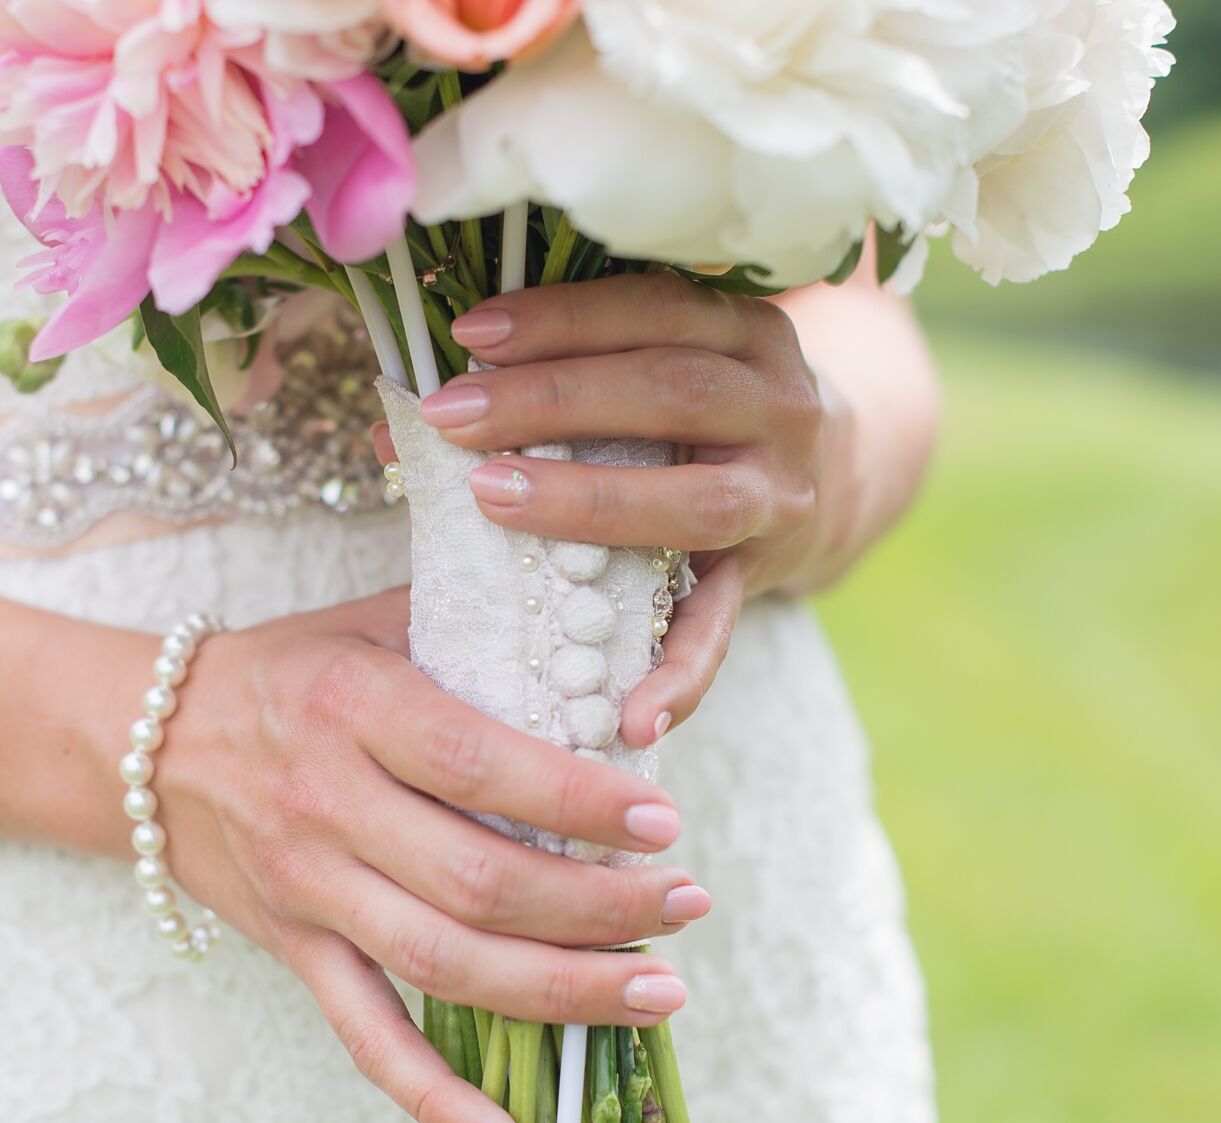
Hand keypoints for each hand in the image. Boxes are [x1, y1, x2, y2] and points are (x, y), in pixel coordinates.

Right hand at [149, 588, 709, 1122]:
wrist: (146, 741)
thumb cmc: (292, 672)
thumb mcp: (377, 623)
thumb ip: (483, 632)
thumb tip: (617, 652)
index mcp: (355, 710)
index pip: (478, 767)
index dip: (577, 804)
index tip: (662, 823)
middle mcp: (326, 805)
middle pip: (477, 882)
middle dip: (601, 907)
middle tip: (688, 905)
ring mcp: (308, 890)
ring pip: (443, 965)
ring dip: (561, 991)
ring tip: (659, 991)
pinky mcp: (295, 951)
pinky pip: (368, 1039)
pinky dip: (436, 1101)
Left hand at [402, 273, 847, 747]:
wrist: (825, 476)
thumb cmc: (692, 414)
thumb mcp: (645, 368)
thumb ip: (546, 375)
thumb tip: (395, 418)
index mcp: (743, 330)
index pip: (650, 308)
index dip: (561, 318)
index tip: (469, 334)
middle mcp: (779, 405)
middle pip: (667, 391)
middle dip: (550, 400)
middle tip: (451, 418)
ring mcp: (781, 496)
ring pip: (694, 501)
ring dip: (588, 503)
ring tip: (491, 502)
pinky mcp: (766, 578)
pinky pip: (721, 630)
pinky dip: (678, 677)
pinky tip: (629, 716)